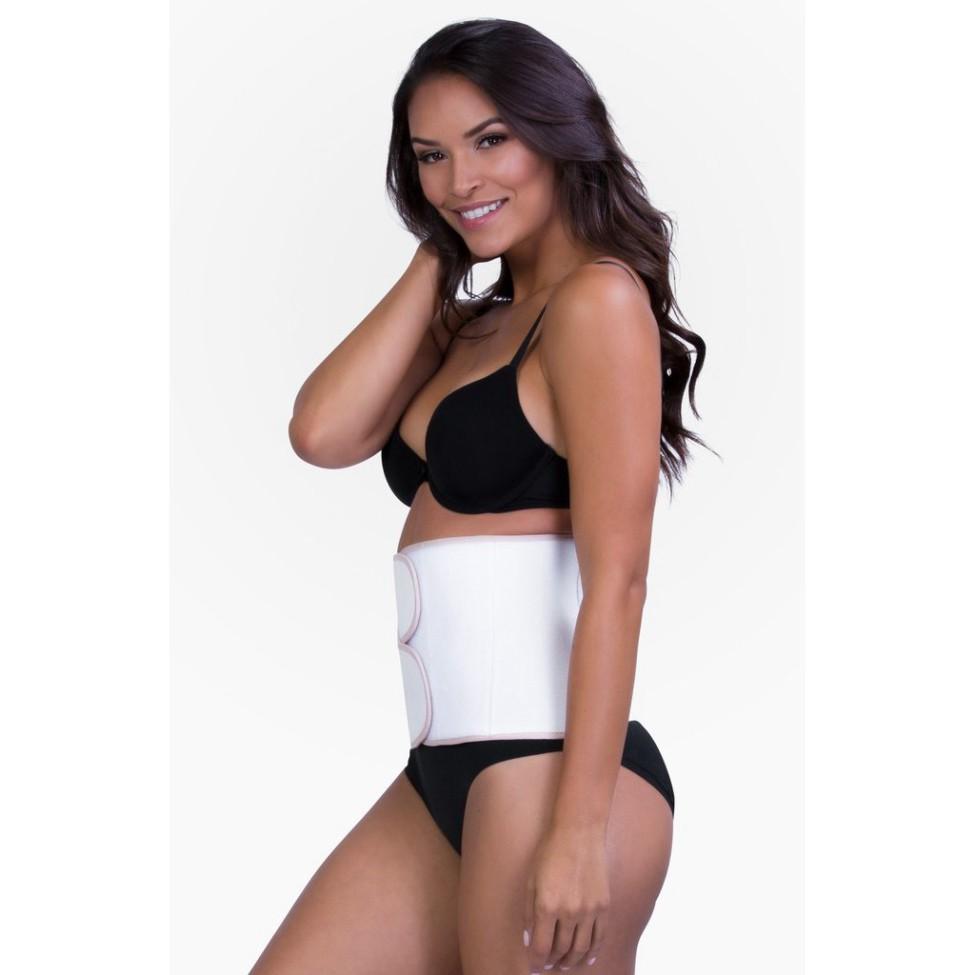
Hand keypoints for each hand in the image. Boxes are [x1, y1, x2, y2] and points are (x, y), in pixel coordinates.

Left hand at [523, 824, 609, 971]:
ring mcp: (589, 910)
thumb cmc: (550, 852)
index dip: (536, 962)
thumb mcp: (531, 880)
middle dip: (552, 962)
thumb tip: (529, 939)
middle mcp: (569, 912)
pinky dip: (593, 951)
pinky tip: (587, 958)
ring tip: (564, 965)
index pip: (541, 947)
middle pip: (561, 950)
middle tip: (547, 965)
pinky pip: (599, 937)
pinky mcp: (604, 906)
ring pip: (581, 949)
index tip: (533, 967)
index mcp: (547, 906)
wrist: (579, 832)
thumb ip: (528, 912)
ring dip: (571, 961)